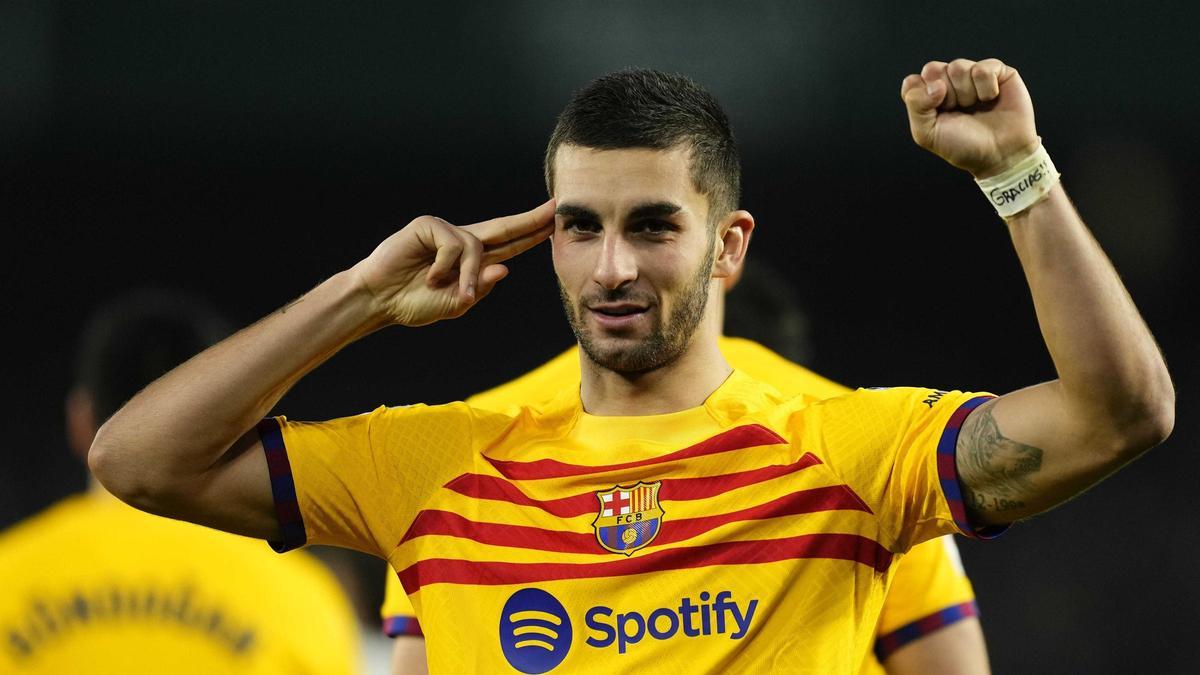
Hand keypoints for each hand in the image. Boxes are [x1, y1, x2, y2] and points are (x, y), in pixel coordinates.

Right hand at [352, 199, 554, 325]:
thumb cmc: (413, 303)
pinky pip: (453, 244)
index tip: (552, 225)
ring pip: (475, 246)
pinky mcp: (428, 225)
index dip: (530, 235)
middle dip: (529, 220)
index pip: (507, 244)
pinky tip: (429, 276)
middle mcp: (461, 240)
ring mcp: (444, 230)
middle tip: (554, 209)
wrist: (379, 300)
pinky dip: (445, 266)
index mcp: (471, 259)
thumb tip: (505, 267)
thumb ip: (480, 288)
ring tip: (448, 291)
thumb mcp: (455, 303)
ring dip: (466, 274)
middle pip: (503, 228)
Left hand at [901, 58, 1038, 177]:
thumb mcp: (927, 134)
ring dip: (965, 93)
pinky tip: (991, 99)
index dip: (922, 97)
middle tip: (957, 111)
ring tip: (975, 106)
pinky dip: (986, 88)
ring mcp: (971, 75)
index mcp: (928, 97)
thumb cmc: (963, 146)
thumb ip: (916, 106)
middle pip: (933, 69)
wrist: (1000, 154)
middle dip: (944, 95)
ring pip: (957, 67)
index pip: (912, 82)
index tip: (935, 114)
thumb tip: (935, 84)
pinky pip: (983, 69)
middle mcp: (948, 82)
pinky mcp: (996, 71)